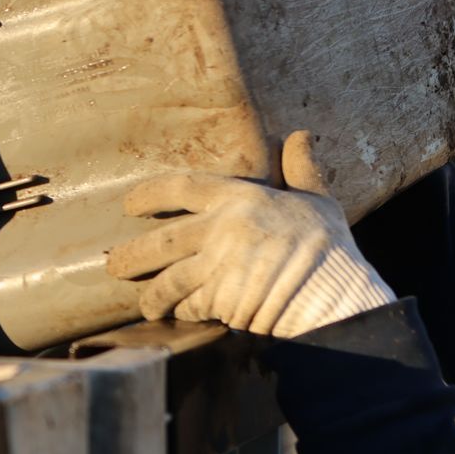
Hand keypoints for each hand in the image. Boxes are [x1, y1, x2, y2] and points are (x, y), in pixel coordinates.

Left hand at [106, 130, 394, 337]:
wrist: (340, 298)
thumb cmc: (332, 251)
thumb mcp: (318, 202)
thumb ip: (301, 172)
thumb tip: (300, 136)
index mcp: (241, 198)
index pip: (180, 187)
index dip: (148, 195)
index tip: (128, 206)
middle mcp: (223, 229)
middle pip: (161, 241)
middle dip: (132, 256)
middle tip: (114, 266)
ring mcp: (218, 265)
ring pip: (168, 281)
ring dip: (152, 296)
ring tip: (146, 305)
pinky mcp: (220, 300)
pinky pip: (189, 306)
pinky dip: (182, 313)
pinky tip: (180, 316)